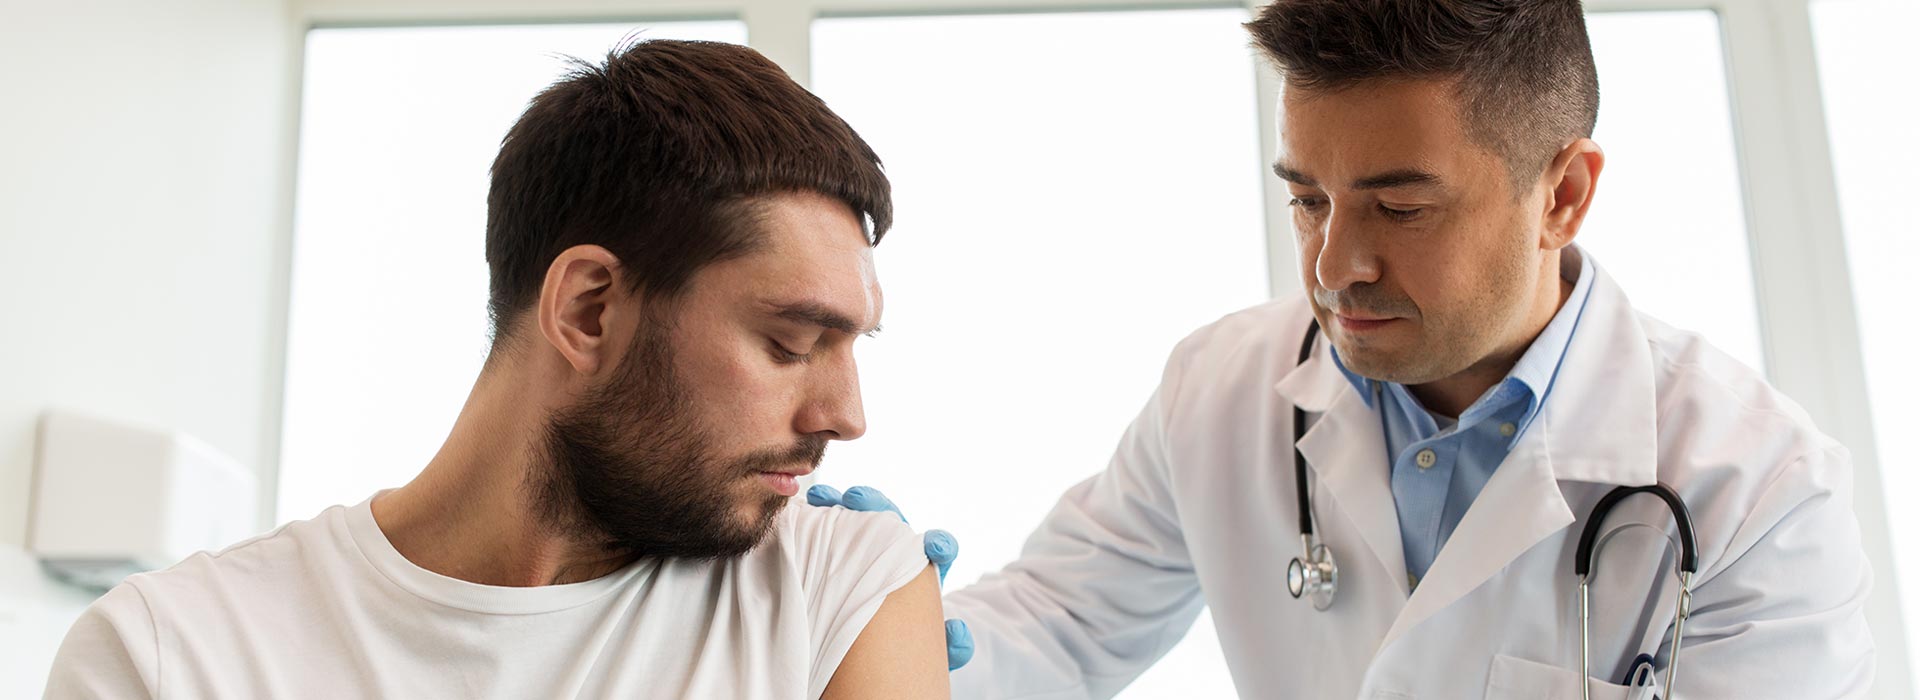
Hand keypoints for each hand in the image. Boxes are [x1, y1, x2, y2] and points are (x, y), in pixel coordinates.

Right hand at [808, 484, 974, 670]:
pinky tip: (804, 507)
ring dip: (842, 503)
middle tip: (857, 501)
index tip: (936, 548)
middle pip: (895, 520)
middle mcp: (901, 552)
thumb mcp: (931, 651)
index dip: (940, 545)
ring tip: (820, 497)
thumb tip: (956, 629)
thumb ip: (952, 646)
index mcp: (928, 571)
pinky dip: (821, 513)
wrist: (881, 649)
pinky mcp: (846, 546)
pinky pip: (833, 524)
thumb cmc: (910, 646)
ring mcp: (872, 546)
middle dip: (878, 506)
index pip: (940, 549)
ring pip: (862, 515)